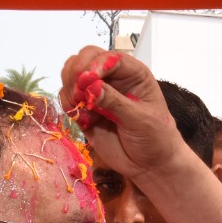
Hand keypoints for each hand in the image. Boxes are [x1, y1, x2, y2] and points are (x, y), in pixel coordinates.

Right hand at [58, 47, 195, 181]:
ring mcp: (97, 93)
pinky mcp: (85, 110)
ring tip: (78, 105)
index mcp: (133, 73)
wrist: (149, 165)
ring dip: (69, 87)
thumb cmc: (154, 138)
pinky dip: (67, 103)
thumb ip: (115, 103)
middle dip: (77, 71)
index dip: (96, 64)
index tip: (87, 80)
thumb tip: (91, 87)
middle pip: (86, 58)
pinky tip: (80, 118)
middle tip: (78, 92)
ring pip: (72, 74)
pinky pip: (67, 97)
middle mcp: (113, 78)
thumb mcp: (139, 119)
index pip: (110, 57)